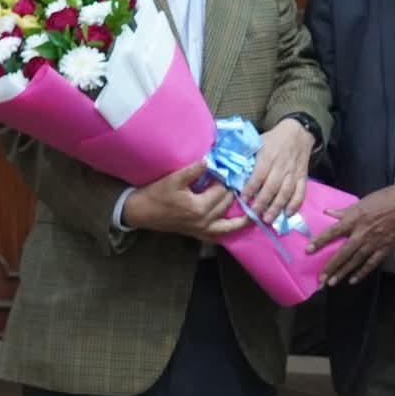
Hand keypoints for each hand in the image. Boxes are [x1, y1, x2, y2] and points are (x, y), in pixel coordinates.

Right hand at [120, 159, 246, 240]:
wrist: (140, 212)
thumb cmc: (155, 194)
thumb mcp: (173, 179)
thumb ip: (192, 170)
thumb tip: (209, 160)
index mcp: (198, 207)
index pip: (221, 191)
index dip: (228, 179)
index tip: (236, 169)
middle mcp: (203, 221)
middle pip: (226, 204)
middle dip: (235, 192)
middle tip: (245, 181)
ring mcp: (201, 230)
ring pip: (228, 225)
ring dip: (241, 217)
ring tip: (254, 209)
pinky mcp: (196, 234)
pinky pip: (218, 235)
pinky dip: (229, 231)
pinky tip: (237, 226)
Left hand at [242, 118, 312, 224]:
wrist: (297, 132)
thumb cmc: (273, 139)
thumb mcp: (258, 142)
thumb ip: (247, 155)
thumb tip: (231, 169)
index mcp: (268, 156)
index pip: (258, 175)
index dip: (250, 188)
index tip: (243, 200)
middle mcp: (281, 165)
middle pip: (272, 187)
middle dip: (262, 203)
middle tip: (254, 215)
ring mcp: (293, 172)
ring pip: (286, 192)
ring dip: (277, 207)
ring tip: (268, 219)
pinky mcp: (303, 176)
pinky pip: (300, 192)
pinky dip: (295, 204)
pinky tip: (288, 214)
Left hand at [306, 179, 394, 286]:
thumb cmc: (390, 197)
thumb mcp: (365, 200)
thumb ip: (346, 210)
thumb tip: (329, 213)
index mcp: (356, 218)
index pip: (333, 231)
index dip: (320, 241)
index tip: (308, 250)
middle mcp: (363, 233)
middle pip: (343, 252)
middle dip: (330, 266)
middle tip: (320, 279)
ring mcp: (375, 242)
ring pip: (356, 261)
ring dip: (343, 273)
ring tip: (332, 283)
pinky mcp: (387, 248)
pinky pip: (372, 263)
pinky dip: (362, 272)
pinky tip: (353, 280)